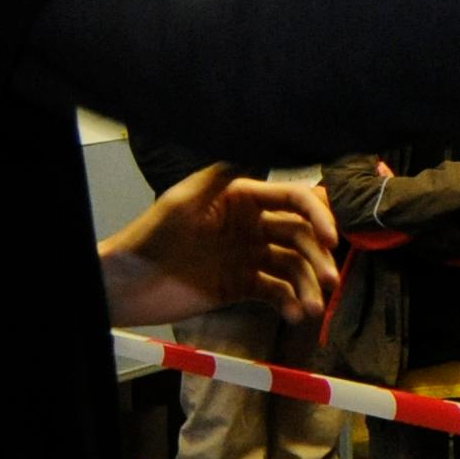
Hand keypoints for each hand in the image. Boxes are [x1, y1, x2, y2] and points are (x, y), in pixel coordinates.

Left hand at [103, 164, 338, 329]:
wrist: (126, 284)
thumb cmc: (149, 236)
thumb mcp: (182, 200)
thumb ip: (222, 174)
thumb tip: (261, 144)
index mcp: (242, 198)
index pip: (293, 200)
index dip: (317, 216)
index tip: (330, 239)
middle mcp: (252, 225)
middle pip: (301, 236)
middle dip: (319, 257)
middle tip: (333, 281)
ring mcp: (248, 257)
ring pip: (293, 267)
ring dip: (309, 285)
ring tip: (314, 309)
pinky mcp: (241, 287)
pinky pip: (276, 293)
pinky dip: (290, 303)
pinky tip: (295, 314)